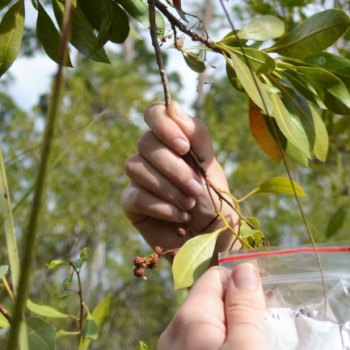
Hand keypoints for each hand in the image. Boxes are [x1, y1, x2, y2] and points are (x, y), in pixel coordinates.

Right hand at [122, 102, 238, 256]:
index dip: (164, 124)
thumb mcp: (213, 167)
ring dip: (168, 186)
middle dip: (174, 167)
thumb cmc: (217, 205)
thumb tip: (173, 106)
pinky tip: (180, 217)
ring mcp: (140, 180)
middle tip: (196, 187)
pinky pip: (135, 195)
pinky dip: (161, 206)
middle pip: (146, 142)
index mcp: (175, 142)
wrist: (215, 243)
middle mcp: (154, 157)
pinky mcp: (132, 204)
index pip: (155, 113)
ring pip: (135, 166)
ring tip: (190, 204)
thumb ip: (197, 136)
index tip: (184, 146)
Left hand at [145, 263, 274, 349]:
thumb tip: (245, 270)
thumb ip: (246, 309)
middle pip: (210, 303)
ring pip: (206, 331)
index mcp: (189, 320)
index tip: (275, 301)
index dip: (247, 280)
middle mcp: (171, 337)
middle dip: (242, 308)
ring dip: (234, 335)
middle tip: (274, 330)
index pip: (217, 276)